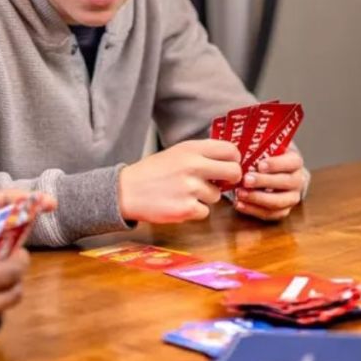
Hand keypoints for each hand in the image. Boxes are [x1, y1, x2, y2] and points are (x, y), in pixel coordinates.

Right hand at [118, 140, 241, 222]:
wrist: (126, 191)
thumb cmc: (153, 172)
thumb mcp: (176, 153)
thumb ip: (201, 154)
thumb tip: (229, 160)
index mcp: (191, 149)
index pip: (230, 150)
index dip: (234, 160)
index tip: (229, 166)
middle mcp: (193, 166)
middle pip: (234, 172)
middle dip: (232, 180)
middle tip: (220, 183)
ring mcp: (191, 188)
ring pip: (217, 196)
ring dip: (206, 197)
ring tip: (185, 193)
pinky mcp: (187, 208)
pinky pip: (205, 212)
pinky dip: (195, 211)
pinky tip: (179, 204)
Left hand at [235, 148, 306, 220]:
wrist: (272, 174)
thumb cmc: (264, 158)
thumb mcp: (265, 147)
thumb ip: (258, 143)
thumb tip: (239, 134)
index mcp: (295, 162)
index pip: (292, 162)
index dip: (277, 164)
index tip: (260, 165)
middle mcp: (297, 181)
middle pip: (285, 183)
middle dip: (264, 182)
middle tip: (246, 180)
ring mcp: (292, 198)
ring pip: (278, 202)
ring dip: (257, 198)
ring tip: (239, 193)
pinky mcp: (283, 211)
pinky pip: (270, 214)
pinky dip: (253, 210)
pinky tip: (239, 204)